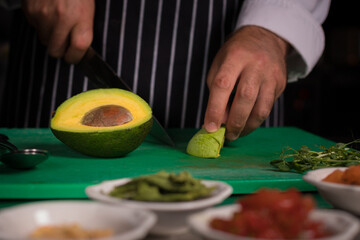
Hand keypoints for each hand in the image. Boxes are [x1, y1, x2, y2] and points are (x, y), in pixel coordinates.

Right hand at [22, 0, 94, 63]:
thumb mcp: (89, 9)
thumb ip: (84, 29)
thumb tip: (80, 49)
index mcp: (81, 18)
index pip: (78, 50)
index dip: (76, 58)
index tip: (75, 57)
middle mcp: (62, 19)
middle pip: (56, 51)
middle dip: (60, 51)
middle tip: (65, 45)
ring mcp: (43, 14)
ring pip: (44, 40)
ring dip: (50, 37)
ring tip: (58, 23)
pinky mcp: (30, 9)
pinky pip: (34, 26)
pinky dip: (41, 24)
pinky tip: (48, 13)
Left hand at [204, 26, 288, 140]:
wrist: (266, 38)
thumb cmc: (236, 54)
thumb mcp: (220, 64)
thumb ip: (216, 91)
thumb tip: (217, 121)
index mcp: (235, 56)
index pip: (223, 84)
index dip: (215, 108)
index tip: (210, 127)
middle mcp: (255, 64)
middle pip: (245, 97)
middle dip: (234, 122)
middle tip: (225, 135)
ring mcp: (271, 74)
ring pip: (261, 107)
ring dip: (247, 126)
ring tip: (236, 134)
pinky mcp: (281, 83)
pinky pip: (268, 107)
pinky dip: (256, 120)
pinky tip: (247, 124)